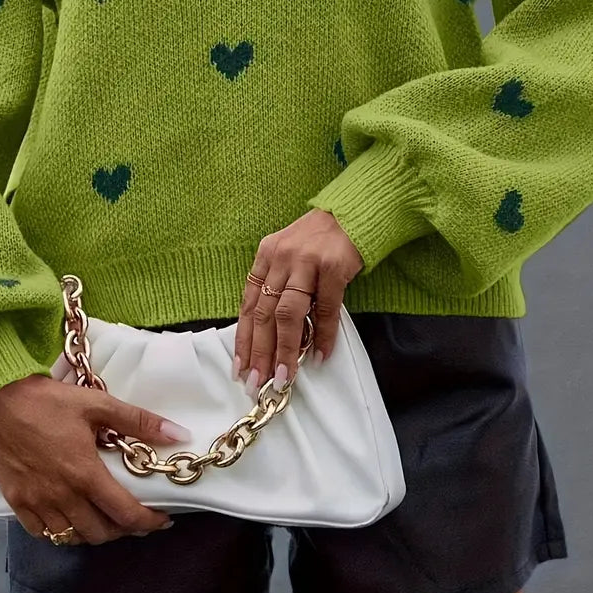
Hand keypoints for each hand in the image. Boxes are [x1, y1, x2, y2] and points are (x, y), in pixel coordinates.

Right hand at [0, 374, 190, 544]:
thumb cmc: (48, 400)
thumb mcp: (97, 404)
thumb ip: (139, 421)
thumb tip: (179, 434)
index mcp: (84, 474)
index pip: (125, 514)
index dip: (148, 522)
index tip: (162, 520)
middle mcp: (61, 496)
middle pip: (100, 533)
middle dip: (123, 529)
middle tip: (134, 516)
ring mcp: (36, 503)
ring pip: (72, 537)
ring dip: (95, 533)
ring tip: (106, 518)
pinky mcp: (16, 502)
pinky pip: (44, 533)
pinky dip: (63, 533)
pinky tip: (72, 519)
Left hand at [233, 208, 363, 394]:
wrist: (353, 211)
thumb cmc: (320, 238)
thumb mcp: (289, 254)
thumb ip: (278, 285)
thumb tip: (270, 333)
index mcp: (266, 255)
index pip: (248, 303)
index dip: (243, 338)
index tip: (240, 366)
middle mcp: (282, 258)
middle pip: (264, 313)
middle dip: (260, 351)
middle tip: (258, 380)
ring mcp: (307, 262)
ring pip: (289, 314)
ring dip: (286, 349)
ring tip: (285, 376)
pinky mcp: (333, 268)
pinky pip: (326, 309)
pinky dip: (322, 335)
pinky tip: (320, 355)